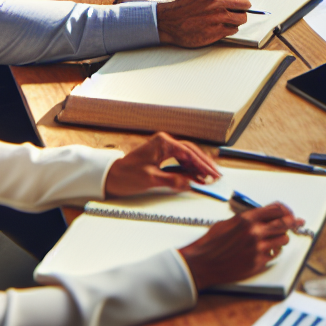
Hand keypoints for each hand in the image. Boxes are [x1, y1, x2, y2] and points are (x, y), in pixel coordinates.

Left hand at [104, 132, 220, 196]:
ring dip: (198, 166)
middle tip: (216, 176)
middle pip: (191, 151)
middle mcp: (164, 142)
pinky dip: (189, 168)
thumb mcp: (150, 179)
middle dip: (204, 164)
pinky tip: (196, 176)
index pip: (189, 152)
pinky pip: (180, 160)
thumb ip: (172, 180)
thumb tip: (191, 183)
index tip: (213, 174)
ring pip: (187, 156)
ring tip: (209, 177)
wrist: (109, 176)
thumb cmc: (125, 175)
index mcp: (163, 143)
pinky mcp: (161, 156)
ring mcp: (163, 148)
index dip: (203, 164)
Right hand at [156, 0, 250, 46]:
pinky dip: (230, 29)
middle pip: (246, 4)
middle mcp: (216, 0)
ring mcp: (217, 16)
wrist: (169, 21)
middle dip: (242, 8)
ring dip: (237, 19)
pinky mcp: (215, 31)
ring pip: (242, 18)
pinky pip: (234, 29)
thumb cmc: (186, 6)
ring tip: (227, 18)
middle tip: (235, 10)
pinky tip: (220, 26)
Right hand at [177, 201, 304, 288]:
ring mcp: (258, 248)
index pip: (277, 209)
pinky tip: (267, 251)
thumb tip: (263, 217)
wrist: (201, 264)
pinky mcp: (258, 263)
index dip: (286, 210)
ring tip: (276, 239)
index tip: (290, 213)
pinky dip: (273, 252)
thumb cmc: (211, 244)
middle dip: (293, 223)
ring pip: (284, 240)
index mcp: (247, 219)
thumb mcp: (228, 223)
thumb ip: (247, 219)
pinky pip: (274, 255)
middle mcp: (255, 232)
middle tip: (298, 223)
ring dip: (282, 239)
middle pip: (285, 223)